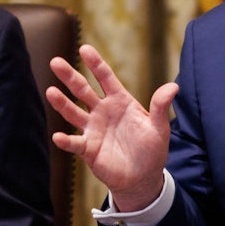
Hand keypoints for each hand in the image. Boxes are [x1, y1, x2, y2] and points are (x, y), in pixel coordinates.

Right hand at [46, 44, 178, 211]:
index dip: (96, 64)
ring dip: (62, 103)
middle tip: (55, 61)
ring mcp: (93, 129)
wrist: (143, 176)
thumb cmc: (152, 148)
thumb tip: (174, 86)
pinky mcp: (88, 149)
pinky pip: (75, 143)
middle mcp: (103, 111)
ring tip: (51, 91)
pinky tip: (58, 136)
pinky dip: (66, 140)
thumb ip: (161, 106)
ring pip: (74, 113)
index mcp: (120, 101)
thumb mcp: (159, 126)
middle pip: (83, 90)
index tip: (84, 48)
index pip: (105, 78)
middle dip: (70, 76)